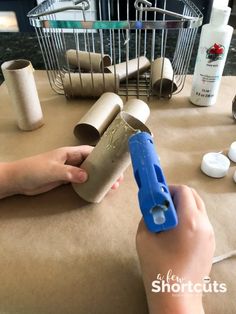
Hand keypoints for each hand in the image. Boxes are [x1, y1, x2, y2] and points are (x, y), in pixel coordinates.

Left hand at [0, 146, 122, 197]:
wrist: (18, 180)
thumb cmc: (33, 170)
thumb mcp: (52, 170)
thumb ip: (69, 172)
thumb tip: (86, 176)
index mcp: (69, 153)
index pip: (90, 151)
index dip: (103, 156)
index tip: (114, 163)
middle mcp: (71, 160)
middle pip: (92, 163)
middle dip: (104, 169)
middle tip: (116, 179)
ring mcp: (68, 170)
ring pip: (88, 172)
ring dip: (99, 178)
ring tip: (111, 186)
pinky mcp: (65, 180)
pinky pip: (81, 181)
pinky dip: (90, 184)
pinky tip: (97, 189)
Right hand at [136, 185, 214, 313]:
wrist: (175, 295)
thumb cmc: (158, 267)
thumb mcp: (144, 237)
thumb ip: (148, 216)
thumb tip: (151, 206)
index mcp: (189, 221)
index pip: (183, 191)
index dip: (169, 189)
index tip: (157, 195)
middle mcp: (204, 225)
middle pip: (194, 197)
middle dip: (177, 196)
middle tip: (161, 205)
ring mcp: (210, 235)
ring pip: (198, 209)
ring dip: (183, 207)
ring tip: (168, 219)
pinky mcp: (210, 244)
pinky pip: (201, 222)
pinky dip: (189, 219)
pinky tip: (176, 232)